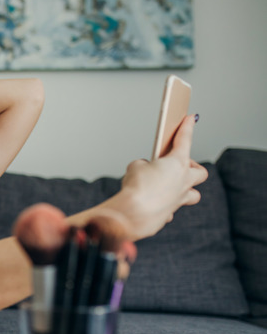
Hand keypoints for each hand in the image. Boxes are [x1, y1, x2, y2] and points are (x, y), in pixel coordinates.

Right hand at [111, 115, 207, 239]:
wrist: (133, 214)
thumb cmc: (137, 188)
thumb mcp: (135, 167)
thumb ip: (142, 165)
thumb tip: (145, 172)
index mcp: (177, 163)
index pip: (184, 140)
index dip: (187, 127)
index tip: (192, 118)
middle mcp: (183, 181)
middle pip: (200, 172)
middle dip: (192, 168)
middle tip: (178, 166)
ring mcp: (178, 199)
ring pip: (193, 195)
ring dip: (186, 190)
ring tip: (172, 188)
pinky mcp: (168, 215)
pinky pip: (171, 210)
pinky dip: (165, 206)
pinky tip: (154, 205)